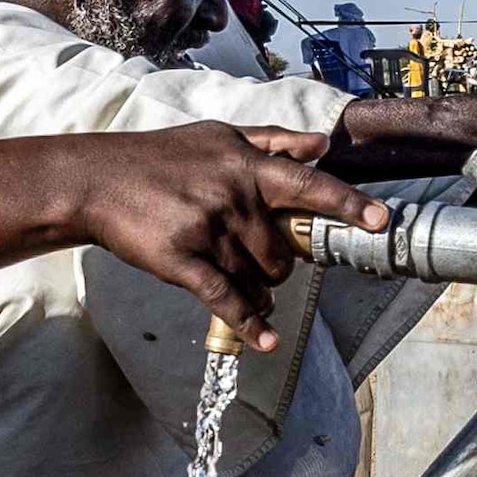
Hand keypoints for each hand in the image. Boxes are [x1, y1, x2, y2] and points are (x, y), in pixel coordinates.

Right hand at [69, 124, 380, 350]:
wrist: (96, 180)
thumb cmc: (160, 158)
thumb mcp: (218, 137)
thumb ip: (274, 141)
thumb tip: (322, 144)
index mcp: (246, 166)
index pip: (308, 185)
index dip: (347, 204)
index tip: (380, 221)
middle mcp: (232, 197)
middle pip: (282, 252)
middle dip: (278, 265)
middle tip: (256, 257)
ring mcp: (207, 230)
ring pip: (256, 279)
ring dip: (256, 289)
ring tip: (237, 277)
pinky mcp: (181, 261)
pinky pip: (226, 299)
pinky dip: (249, 324)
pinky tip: (265, 339)